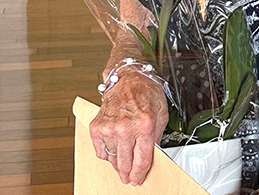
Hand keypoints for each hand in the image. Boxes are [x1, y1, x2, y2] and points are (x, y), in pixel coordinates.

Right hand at [89, 70, 167, 184]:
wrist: (127, 77)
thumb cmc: (145, 92)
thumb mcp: (161, 113)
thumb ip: (157, 137)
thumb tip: (152, 156)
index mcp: (145, 125)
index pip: (142, 160)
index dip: (140, 174)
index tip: (138, 180)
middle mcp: (125, 128)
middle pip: (125, 165)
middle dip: (128, 174)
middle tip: (129, 178)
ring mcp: (109, 129)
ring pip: (113, 160)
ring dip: (119, 163)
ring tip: (125, 158)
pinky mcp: (97, 128)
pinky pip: (101, 152)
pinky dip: (107, 153)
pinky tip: (115, 145)